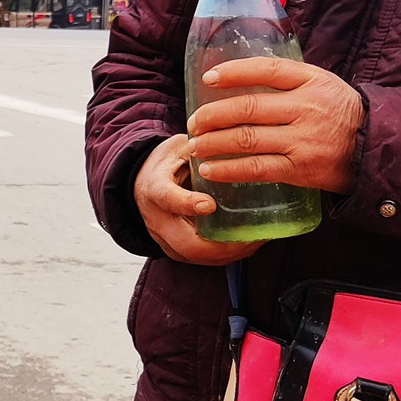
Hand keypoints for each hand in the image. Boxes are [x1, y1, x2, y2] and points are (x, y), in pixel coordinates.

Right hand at [134, 135, 257, 265]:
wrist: (143, 185)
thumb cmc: (166, 164)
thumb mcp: (179, 149)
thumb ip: (201, 149)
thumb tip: (234, 140)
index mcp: (155, 188)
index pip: (167, 199)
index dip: (187, 204)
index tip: (210, 205)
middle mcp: (157, 219)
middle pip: (186, 243)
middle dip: (221, 244)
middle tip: (250, 235)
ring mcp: (165, 239)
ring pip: (197, 256)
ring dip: (229, 253)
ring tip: (257, 240)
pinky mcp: (176, 250)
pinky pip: (202, 260)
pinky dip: (227, 255)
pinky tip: (248, 244)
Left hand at [186, 58, 363, 193]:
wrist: (374, 148)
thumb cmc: (340, 113)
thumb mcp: (322, 85)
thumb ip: (288, 80)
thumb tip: (238, 76)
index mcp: (311, 81)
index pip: (267, 69)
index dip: (234, 72)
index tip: (208, 79)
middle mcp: (306, 108)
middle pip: (248, 108)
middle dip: (212, 116)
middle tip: (194, 123)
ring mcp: (302, 140)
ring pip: (246, 139)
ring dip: (212, 143)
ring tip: (195, 146)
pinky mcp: (300, 168)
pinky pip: (256, 169)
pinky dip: (227, 170)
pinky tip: (209, 170)